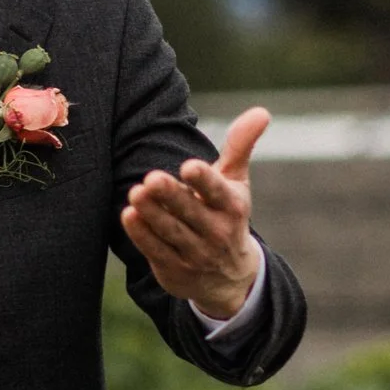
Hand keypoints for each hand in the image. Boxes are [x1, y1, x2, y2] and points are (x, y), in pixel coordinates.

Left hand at [120, 108, 268, 322]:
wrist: (228, 278)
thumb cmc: (227, 214)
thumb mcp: (236, 182)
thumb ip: (240, 146)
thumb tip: (262, 111)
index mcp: (231, 206)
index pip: (218, 192)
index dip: (204, 180)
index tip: (189, 166)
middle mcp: (216, 232)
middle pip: (190, 212)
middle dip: (171, 196)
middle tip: (151, 178)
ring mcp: (195, 253)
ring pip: (171, 231)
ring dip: (152, 214)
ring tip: (135, 193)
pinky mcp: (174, 269)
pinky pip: (156, 251)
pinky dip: (142, 235)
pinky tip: (127, 215)